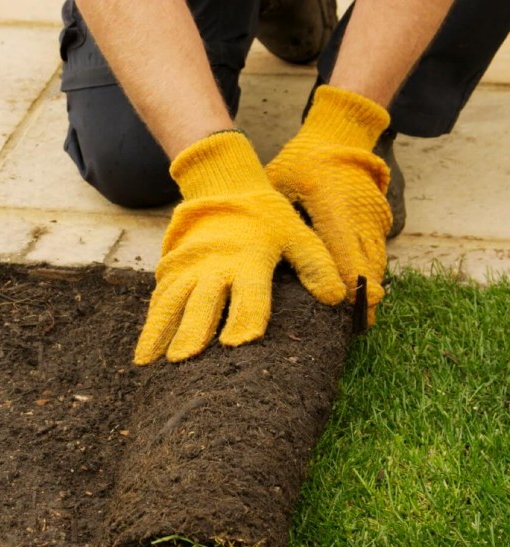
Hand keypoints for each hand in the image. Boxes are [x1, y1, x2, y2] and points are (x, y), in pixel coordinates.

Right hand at [134, 131, 345, 364]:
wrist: (224, 188)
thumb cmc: (266, 218)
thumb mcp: (297, 235)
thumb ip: (315, 264)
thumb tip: (337, 297)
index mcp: (249, 260)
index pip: (250, 296)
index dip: (246, 319)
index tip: (240, 344)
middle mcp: (215, 267)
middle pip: (202, 303)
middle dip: (192, 331)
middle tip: (184, 359)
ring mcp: (189, 269)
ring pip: (172, 303)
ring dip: (160, 333)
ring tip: (150, 362)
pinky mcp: (172, 270)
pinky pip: (159, 300)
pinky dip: (151, 324)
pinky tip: (145, 350)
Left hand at [266, 85, 392, 324]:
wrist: (337, 136)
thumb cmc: (300, 163)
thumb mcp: (278, 186)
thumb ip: (273, 219)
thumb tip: (251, 251)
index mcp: (335, 211)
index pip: (343, 256)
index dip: (346, 288)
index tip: (345, 313)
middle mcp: (359, 218)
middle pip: (367, 267)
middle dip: (364, 298)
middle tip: (356, 328)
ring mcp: (372, 218)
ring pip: (375, 262)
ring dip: (370, 289)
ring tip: (362, 320)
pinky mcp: (378, 220)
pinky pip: (377, 252)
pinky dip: (371, 272)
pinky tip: (364, 295)